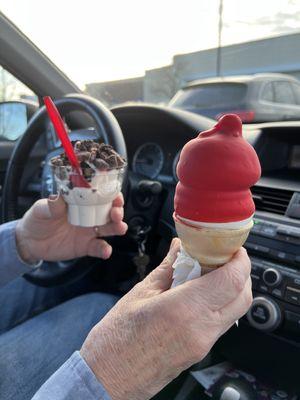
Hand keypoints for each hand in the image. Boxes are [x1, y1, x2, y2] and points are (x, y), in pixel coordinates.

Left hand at [15, 194, 126, 262]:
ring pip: (109, 229)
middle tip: (116, 213)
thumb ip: (51, 205)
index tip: (115, 196)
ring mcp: (89, 231)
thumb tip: (56, 197)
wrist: (30, 242)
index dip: (111, 194)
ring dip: (117, 227)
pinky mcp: (86, 246)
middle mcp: (89, 215)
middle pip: (110, 211)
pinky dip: (105, 250)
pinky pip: (99, 248)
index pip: (100, 195)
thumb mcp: (41, 209)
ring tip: (120, 228)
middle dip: (118, 211)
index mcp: (81, 202)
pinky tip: (106, 251)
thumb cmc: (38, 219)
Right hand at [81, 240, 251, 399]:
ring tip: (212, 272)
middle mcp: (201, 329)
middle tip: (223, 256)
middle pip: (243, 296)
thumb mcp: (141, 294)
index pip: (232, 280)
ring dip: (233, 288)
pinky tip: (203, 293)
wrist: (109, 380)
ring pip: (236, 310)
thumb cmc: (116, 340)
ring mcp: (204, 344)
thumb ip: (168, 267)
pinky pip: (223, 323)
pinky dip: (222, 303)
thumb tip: (180, 246)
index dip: (239, 259)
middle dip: (241, 272)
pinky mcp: (201, 352)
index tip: (232, 247)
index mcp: (184, 309)